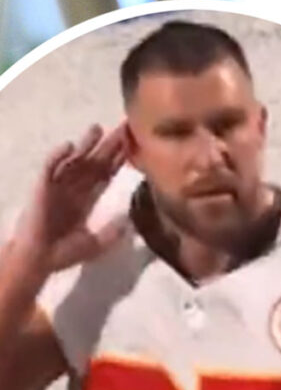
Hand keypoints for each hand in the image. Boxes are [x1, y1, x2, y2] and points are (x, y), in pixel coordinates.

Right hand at [13, 123, 128, 272]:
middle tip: (122, 127)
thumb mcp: (95, 244)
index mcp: (87, 199)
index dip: (119, 159)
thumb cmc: (63, 254)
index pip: (106, 174)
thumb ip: (112, 233)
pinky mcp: (42, 188)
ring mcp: (57, 186)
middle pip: (94, 162)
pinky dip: (58, 156)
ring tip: (98, 128)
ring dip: (85, 145)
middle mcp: (74, 188)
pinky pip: (50, 168)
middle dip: (108, 145)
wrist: (37, 263)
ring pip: (74, 160)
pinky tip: (69, 145)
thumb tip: (130, 222)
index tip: (133, 144)